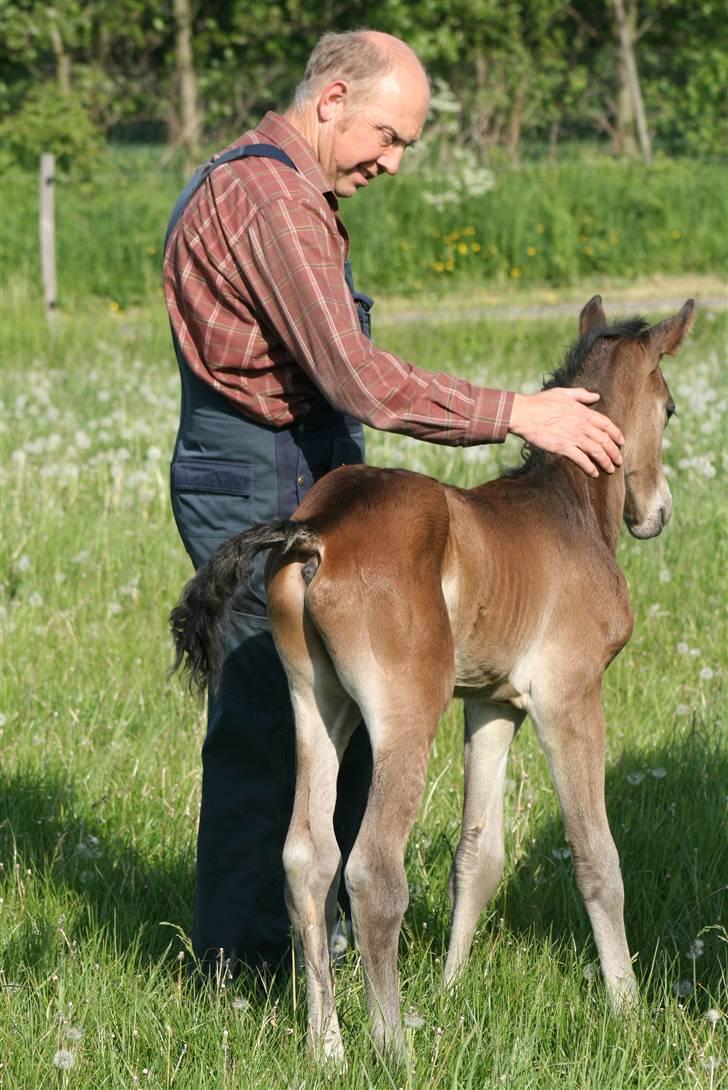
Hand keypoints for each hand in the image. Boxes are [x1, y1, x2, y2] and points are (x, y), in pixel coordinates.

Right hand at [508, 388, 623, 476]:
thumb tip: (596, 396)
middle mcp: (581, 425)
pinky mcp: (563, 447)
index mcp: (582, 412)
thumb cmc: (540, 402)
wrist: (524, 414)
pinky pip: (581, 460)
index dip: (616, 434)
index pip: (606, 424)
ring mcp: (573, 437)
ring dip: (606, 461)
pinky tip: (594, 473)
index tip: (621, 441)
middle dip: (614, 452)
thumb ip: (581, 395)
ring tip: (611, 469)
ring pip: (597, 451)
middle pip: (604, 440)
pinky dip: (589, 467)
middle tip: (619, 460)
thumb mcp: (563, 393)